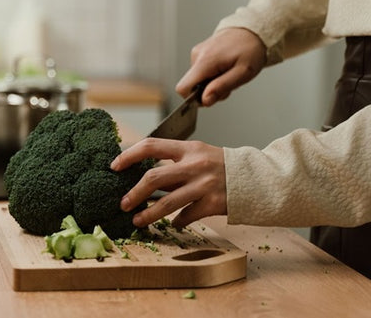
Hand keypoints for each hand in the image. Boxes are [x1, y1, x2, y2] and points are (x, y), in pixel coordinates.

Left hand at [111, 138, 226, 228]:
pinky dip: (177, 222)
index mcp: (188, 148)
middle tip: (123, 203)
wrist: (255, 178)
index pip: (151, 145)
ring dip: (148, 214)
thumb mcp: (198, 154)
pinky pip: (186, 217)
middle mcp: (194, 165)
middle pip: (154, 178)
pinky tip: (173, 224)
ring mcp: (204, 185)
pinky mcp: (213, 204)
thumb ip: (174, 163)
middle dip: (134, 193)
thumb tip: (144, 176)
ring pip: (167, 203)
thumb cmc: (221, 165)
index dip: (129, 155)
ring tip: (137, 221)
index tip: (115, 165)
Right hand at [176, 28, 266, 105]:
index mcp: (205, 61)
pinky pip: (201, 72)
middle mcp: (197, 56)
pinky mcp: (200, 53)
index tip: (211, 97)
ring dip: (213, 83)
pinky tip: (225, 68)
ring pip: (197, 80)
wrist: (253, 31)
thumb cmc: (251, 50)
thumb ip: (222, 87)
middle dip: (209, 91)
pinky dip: (213, 75)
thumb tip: (204, 100)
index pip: (183, 88)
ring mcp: (197, 53)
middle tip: (228, 83)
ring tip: (229, 73)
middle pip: (192, 86)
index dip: (194, 99)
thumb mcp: (243, 73)